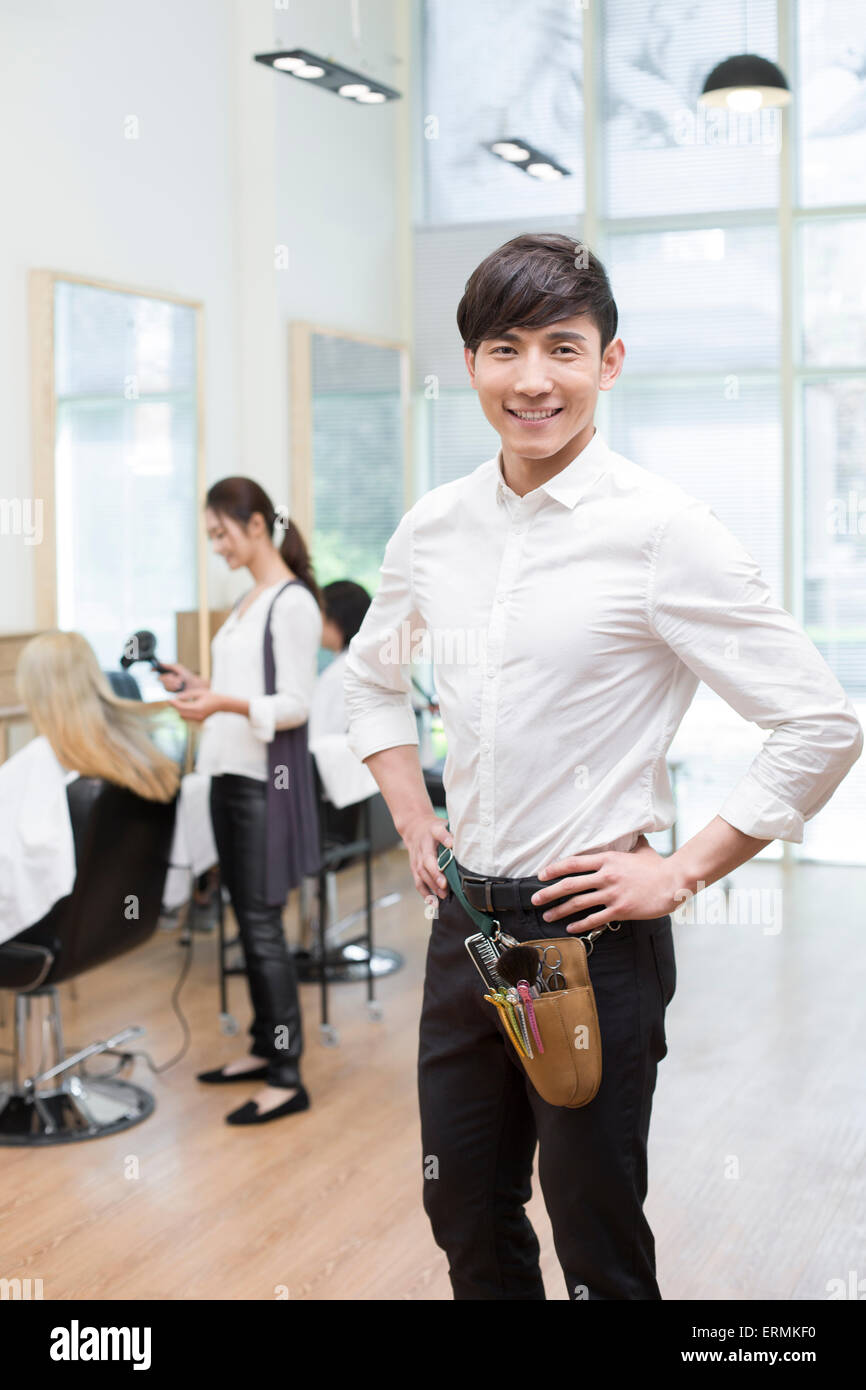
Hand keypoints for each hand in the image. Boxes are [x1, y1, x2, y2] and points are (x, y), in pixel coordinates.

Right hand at [157, 662, 206, 692]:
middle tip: (175, 677)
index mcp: (168, 672)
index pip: (157, 670)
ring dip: (173, 682)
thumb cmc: (188, 676)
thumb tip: (160, 663)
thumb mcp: (178, 668)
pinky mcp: (170, 693)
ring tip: (180, 682)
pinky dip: (174, 686)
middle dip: (168, 678)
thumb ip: (169, 665)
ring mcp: (168, 687)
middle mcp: (166, 680)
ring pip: (164, 684)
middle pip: (159, 678)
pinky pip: (167, 689)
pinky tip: (179, 686)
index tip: (152, 669)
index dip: (153, 669)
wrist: (195, 685)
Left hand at [168, 689, 224, 722]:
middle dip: (175, 707)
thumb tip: (176, 697)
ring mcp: (198, 719)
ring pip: (183, 716)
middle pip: (181, 713)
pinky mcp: (198, 720)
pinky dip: (183, 712)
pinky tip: (183, 706)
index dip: (174, 703)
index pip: (182, 707)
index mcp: (198, 708)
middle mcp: (197, 715)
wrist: (220, 704)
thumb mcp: (198, 692)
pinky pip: (187, 717)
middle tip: (170, 700)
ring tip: (177, 703)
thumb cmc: (210, 696)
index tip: (168, 699)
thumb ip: (187, 695)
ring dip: (179, 710)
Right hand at [400, 811, 453, 902]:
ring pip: (422, 873)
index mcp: (433, 831)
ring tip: (444, 895)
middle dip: (435, 873)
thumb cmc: (433, 829)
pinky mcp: (415, 868)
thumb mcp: (443, 824)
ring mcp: (417, 859)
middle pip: (427, 860)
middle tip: (445, 883)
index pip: (438, 832)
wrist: (414, 829)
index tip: (451, 844)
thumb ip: (452, 833)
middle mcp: (422, 846)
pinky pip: (418, 882)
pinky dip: (425, 893)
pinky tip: (433, 902)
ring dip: (432, 885)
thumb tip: (464, 842)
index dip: (444, 837)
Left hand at [530, 834, 678, 931]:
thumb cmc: (658, 866)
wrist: (674, 882)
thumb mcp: (640, 850)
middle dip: (549, 893)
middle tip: (535, 899)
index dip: (554, 869)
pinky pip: (594, 918)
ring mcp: (612, 894)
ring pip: (578, 904)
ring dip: (559, 911)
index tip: (541, 875)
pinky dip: (580, 924)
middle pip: (570, 885)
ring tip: (548, 916)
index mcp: (608, 859)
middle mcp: (606, 876)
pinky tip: (571, 927)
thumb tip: (629, 834)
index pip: (573, 863)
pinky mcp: (620, 910)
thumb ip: (629, 844)